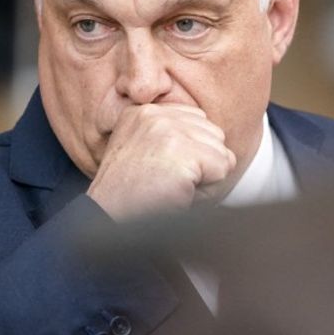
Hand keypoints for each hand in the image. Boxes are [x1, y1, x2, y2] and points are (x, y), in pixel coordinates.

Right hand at [87, 104, 235, 219]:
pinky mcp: (181, 150)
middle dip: (201, 164)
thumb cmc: (130, 200)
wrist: (111, 221)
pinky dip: (208, 188)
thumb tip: (217, 142)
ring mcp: (167, 129)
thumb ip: (174, 139)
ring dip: (205, 177)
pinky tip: (180, 192)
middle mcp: (154, 114)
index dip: (191, 154)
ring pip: (221, 151)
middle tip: (169, 184)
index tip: (162, 172)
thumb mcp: (145, 156)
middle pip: (213, 134)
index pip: (197, 120)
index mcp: (142, 113)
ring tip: (173, 188)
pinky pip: (223, 167)